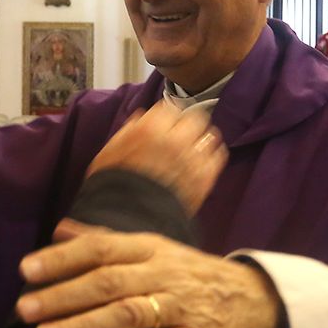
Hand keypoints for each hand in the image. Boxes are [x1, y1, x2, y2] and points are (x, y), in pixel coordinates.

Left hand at [15, 223, 283, 327]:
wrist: (258, 301)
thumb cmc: (192, 274)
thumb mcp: (153, 249)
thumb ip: (105, 240)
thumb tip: (59, 228)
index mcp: (149, 248)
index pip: (100, 248)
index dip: (62, 258)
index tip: (26, 270)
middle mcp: (162, 274)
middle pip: (108, 282)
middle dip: (63, 295)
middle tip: (24, 309)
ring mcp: (181, 309)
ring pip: (128, 316)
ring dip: (85, 327)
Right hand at [85, 103, 226, 215]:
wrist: (129, 220)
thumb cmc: (113, 186)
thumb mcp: (109, 152)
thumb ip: (128, 131)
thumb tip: (141, 118)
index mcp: (150, 128)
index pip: (171, 107)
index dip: (167, 117)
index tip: (166, 124)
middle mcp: (175, 139)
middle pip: (195, 117)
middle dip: (188, 125)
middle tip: (183, 135)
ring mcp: (193, 158)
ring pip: (210, 135)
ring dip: (202, 139)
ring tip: (195, 148)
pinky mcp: (206, 177)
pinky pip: (218, 156)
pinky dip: (212, 156)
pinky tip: (202, 162)